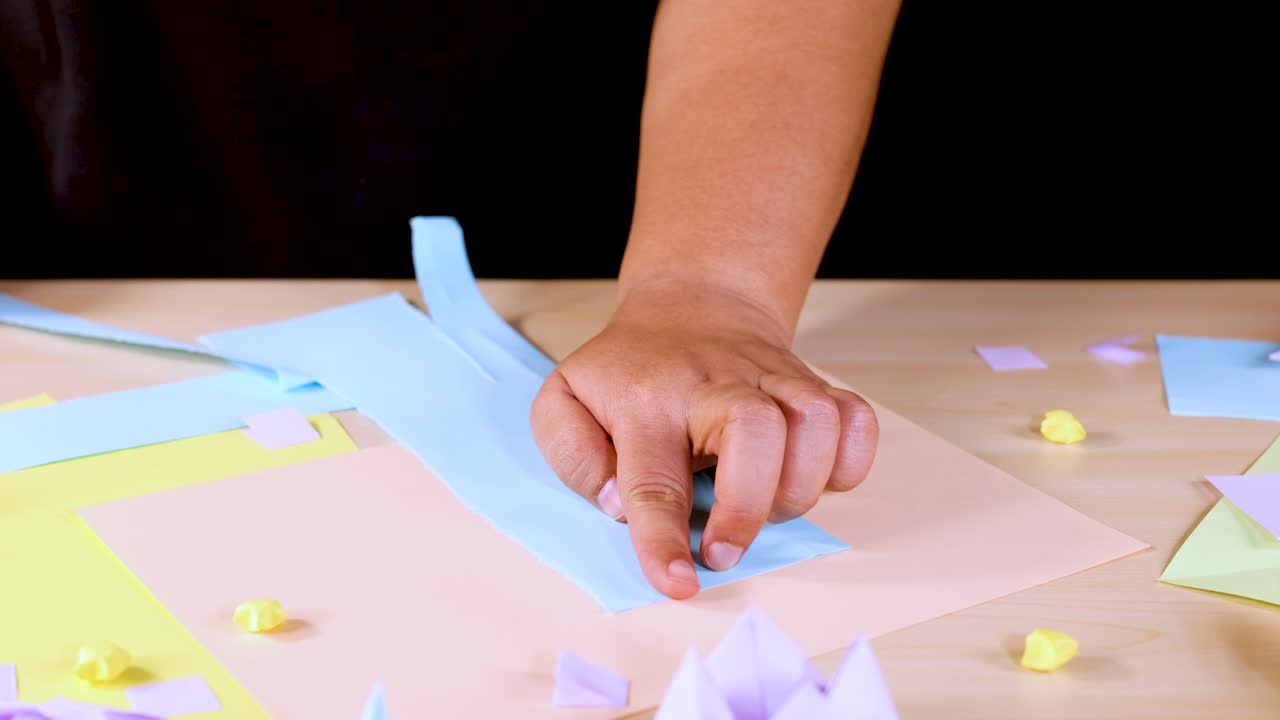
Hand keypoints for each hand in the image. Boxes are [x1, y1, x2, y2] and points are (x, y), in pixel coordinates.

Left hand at [530, 283, 878, 598]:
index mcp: (648, 399)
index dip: (664, 539)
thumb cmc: (630, 371)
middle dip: (748, 505)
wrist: (695, 306)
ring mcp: (773, 379)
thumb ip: (575, 457)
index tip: (677, 583)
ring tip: (763, 506)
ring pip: (815, 423)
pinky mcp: (813, 383)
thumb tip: (618, 505)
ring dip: (798, 486)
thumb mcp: (565, 401)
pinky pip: (855, 421)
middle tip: (724, 550)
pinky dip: (847, 463)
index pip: (654, 478)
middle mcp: (716, 385)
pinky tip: (810, 478)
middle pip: (755, 431)